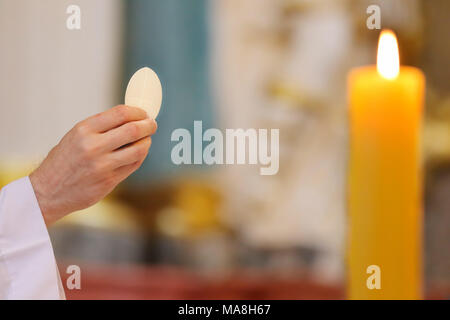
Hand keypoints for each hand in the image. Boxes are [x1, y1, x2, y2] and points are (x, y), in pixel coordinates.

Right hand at [29, 105, 156, 225]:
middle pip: (133, 130)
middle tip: (152, 124)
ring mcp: (102, 166)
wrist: (47, 191)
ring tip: (146, 139)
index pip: (121, 113)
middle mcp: (93, 146)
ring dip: (147, 142)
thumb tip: (130, 117)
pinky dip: (140, 156)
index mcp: (84, 130)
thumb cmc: (64, 161)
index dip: (138, 111)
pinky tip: (138, 153)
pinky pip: (133, 165)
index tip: (144, 113)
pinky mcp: (109, 181)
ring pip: (138, 150)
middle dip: (148, 125)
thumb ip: (101, 127)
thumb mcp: (75, 136)